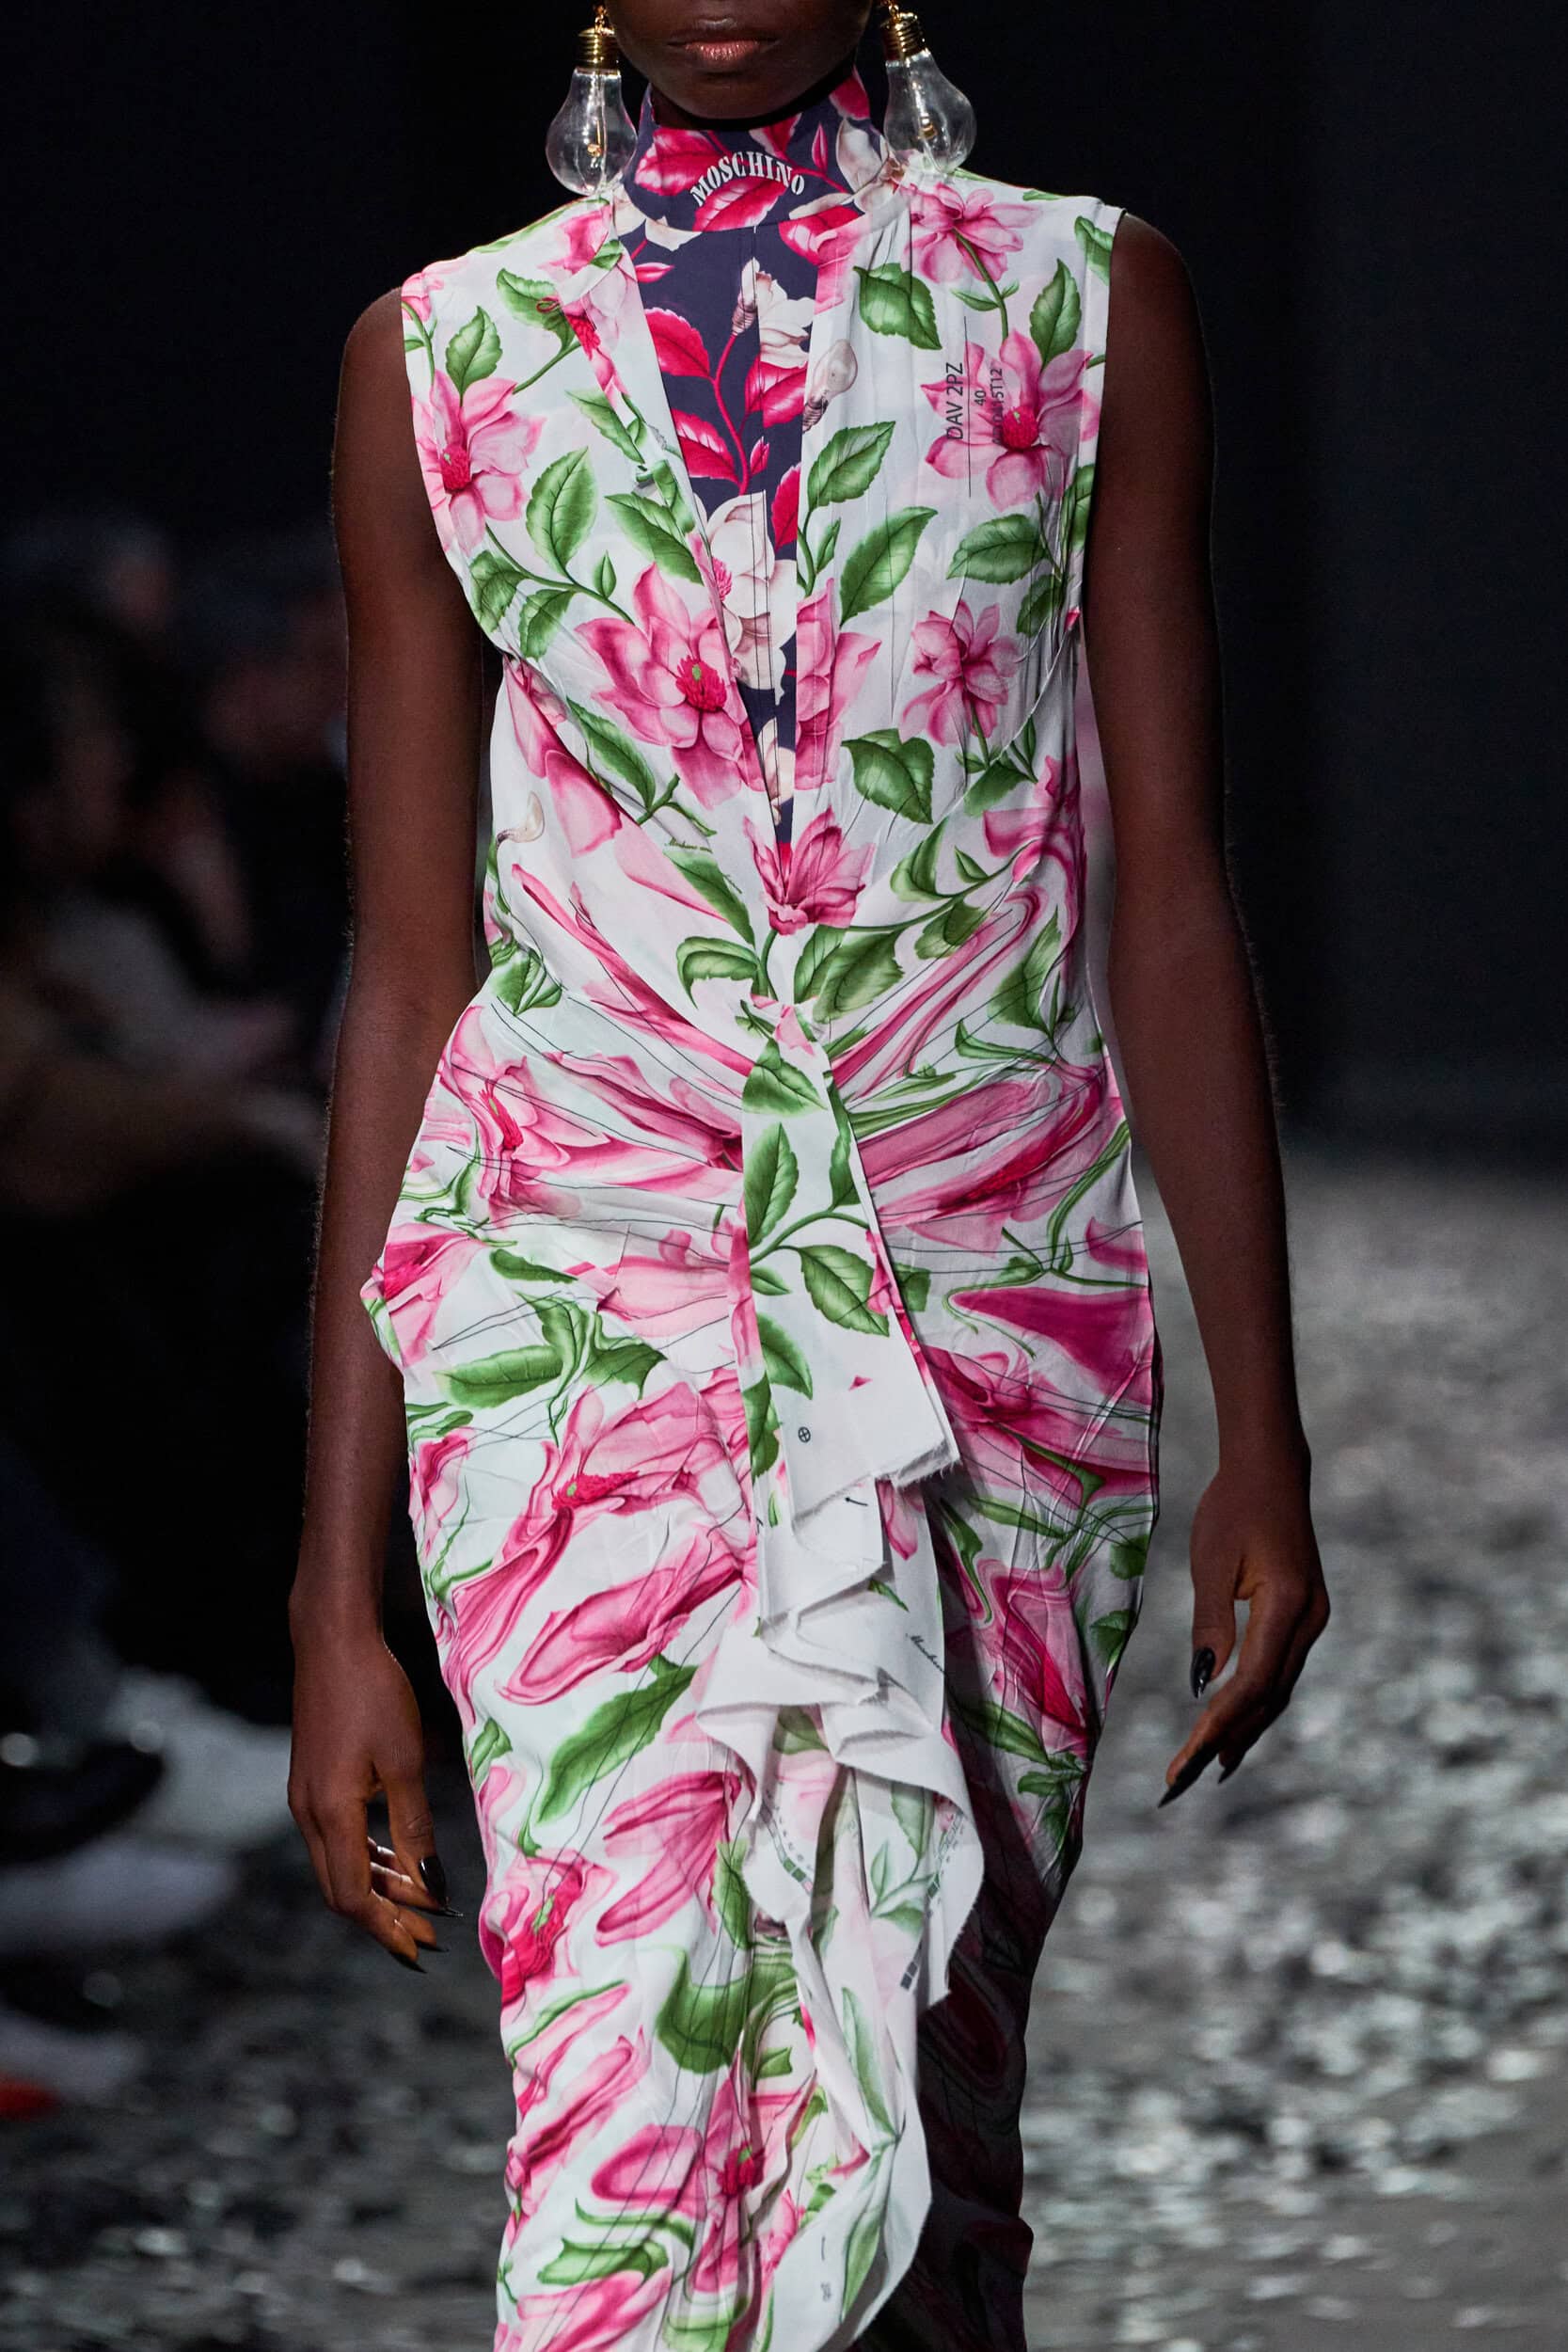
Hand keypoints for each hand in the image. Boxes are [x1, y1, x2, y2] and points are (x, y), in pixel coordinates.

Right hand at [288, 1614, 450, 1968]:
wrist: (332, 1642)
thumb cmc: (374, 1694)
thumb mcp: (406, 1761)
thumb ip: (415, 1826)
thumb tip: (432, 1885)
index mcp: (330, 1814)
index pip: (354, 1896)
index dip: (388, 1928)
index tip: (424, 1947)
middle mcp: (308, 1815)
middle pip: (341, 1890)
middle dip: (383, 1919)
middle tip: (427, 1936)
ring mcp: (305, 1800)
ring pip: (338, 1866)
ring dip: (377, 1889)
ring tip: (419, 1904)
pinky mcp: (311, 1784)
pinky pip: (337, 1840)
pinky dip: (367, 1859)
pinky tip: (396, 1859)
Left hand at [1159, 1457, 1329, 1804]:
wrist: (1272, 1471)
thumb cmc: (1232, 1508)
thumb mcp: (1211, 1562)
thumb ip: (1210, 1624)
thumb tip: (1205, 1686)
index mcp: (1287, 1605)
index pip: (1252, 1682)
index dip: (1218, 1725)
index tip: (1184, 1759)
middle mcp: (1310, 1620)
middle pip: (1268, 1696)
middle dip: (1227, 1739)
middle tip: (1184, 1779)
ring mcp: (1314, 1621)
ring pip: (1279, 1690)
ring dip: (1246, 1728)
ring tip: (1209, 1767)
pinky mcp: (1306, 1617)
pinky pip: (1281, 1671)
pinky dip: (1257, 1701)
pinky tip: (1235, 1724)